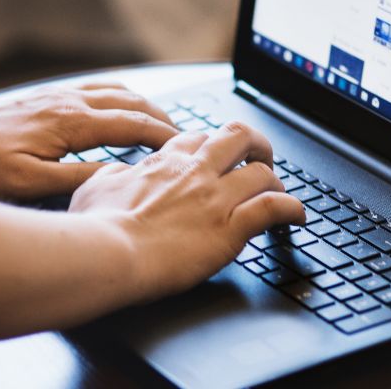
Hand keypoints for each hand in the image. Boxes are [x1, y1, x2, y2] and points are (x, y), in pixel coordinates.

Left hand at [0, 82, 178, 200]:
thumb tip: (122, 176)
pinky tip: (120, 108)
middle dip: (163, 117)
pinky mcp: (47, 98)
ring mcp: (58, 96)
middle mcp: (70, 102)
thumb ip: (82, 179)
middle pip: (132, 102)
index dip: (166, 137)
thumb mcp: (34, 184)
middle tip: (185, 138)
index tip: (188, 149)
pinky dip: (120, 97)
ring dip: (144, 104)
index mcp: (72, 123)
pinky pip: (96, 89)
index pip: (134, 124)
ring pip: (116, 90)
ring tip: (161, 122)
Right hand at [68, 122, 305, 299]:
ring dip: (275, 182)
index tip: (214, 157)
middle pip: (237, 137)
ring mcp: (215, 198)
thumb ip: (114, 176)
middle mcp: (194, 173)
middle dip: (255, 145)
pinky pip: (274, 207)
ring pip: (262, 172)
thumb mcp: (94, 188)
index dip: (210, 146)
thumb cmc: (94, 227)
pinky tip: (296, 217)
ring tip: (279, 192)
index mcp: (163, 163)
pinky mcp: (230, 228)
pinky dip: (292, 210)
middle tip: (260, 158)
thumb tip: (119, 173)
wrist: (106, 253)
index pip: (196, 139)